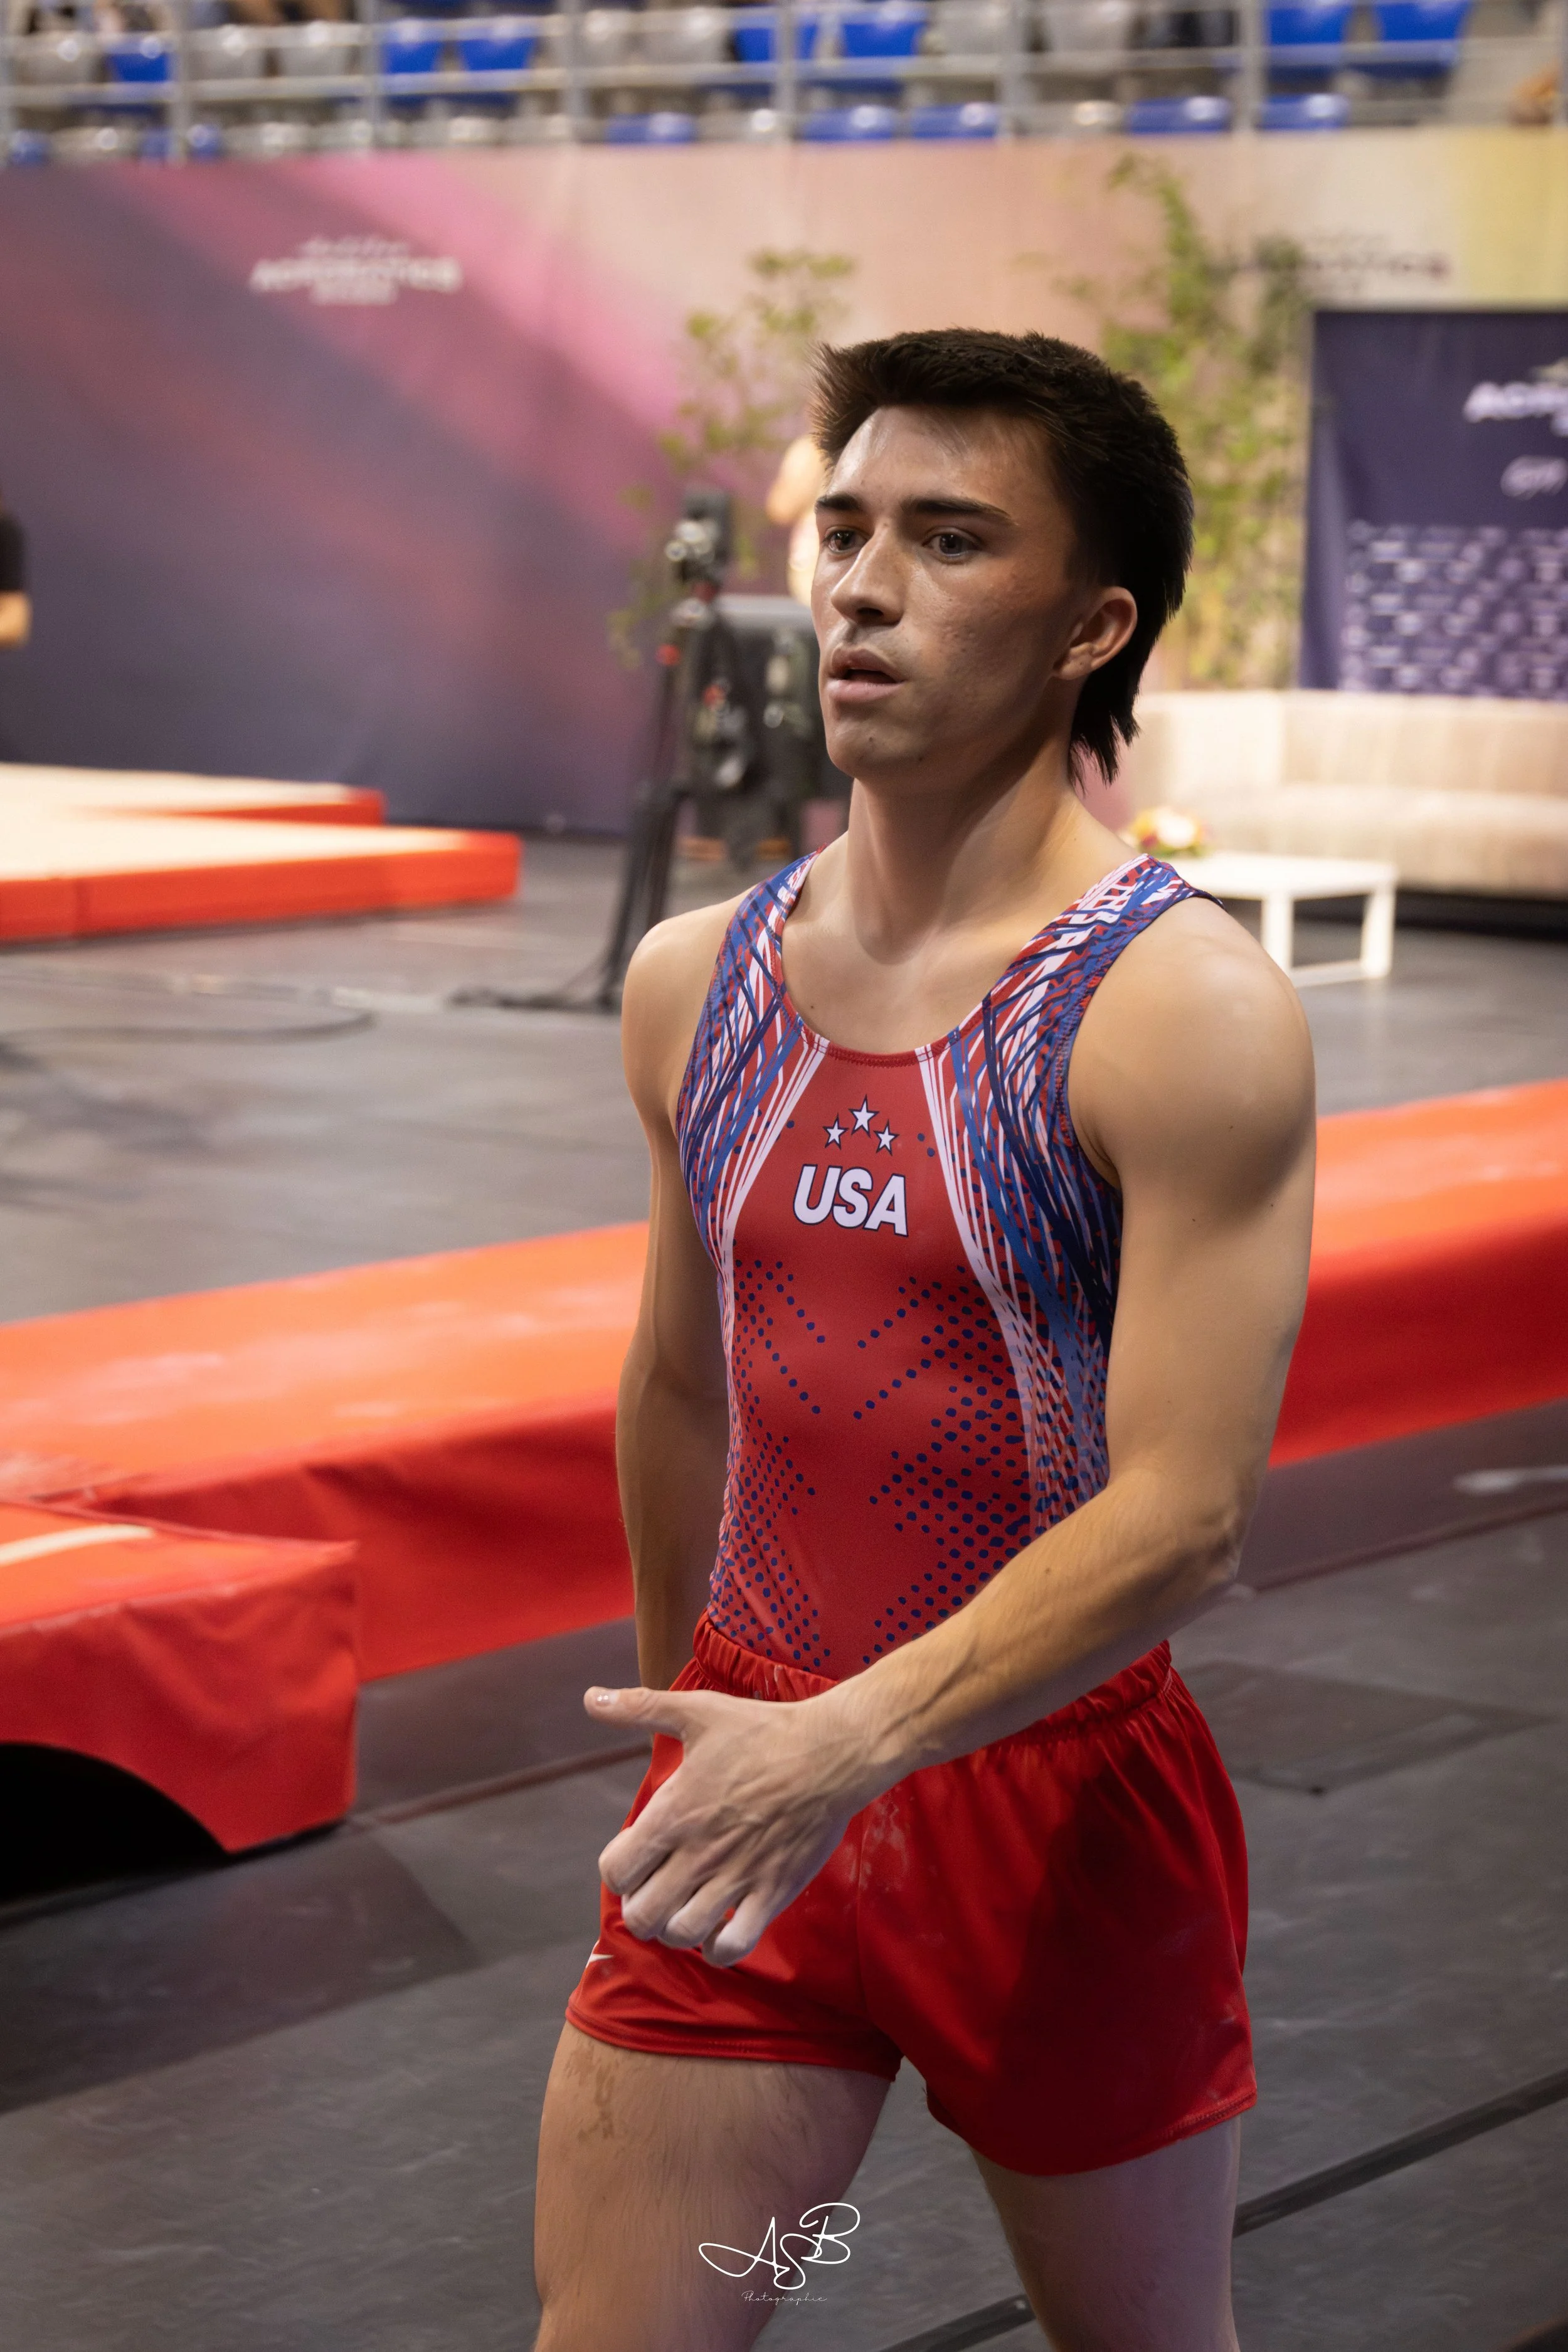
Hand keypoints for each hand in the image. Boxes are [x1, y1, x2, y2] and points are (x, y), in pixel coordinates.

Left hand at [584, 1682, 873, 1967]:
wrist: (830, 1752)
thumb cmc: (762, 1730)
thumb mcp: (697, 1710)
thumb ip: (639, 1708)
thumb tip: (591, 1697)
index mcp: (675, 1813)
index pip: (616, 1871)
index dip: (618, 1869)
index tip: (636, 1857)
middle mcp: (699, 1853)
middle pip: (642, 1915)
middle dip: (641, 1907)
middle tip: (658, 1888)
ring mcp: (737, 1877)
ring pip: (682, 1934)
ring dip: (676, 1927)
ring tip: (687, 1906)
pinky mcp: (772, 1893)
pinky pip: (734, 1946)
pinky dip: (719, 1947)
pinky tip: (721, 1926)